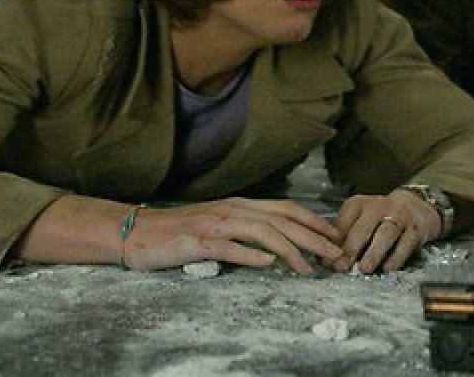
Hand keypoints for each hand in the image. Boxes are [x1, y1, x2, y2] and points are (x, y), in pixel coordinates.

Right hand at [122, 198, 343, 273]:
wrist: (137, 231)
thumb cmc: (179, 232)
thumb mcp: (219, 224)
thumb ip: (246, 229)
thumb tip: (278, 245)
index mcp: (240, 204)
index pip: (286, 208)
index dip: (314, 220)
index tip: (336, 236)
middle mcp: (232, 209)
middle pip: (282, 219)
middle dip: (313, 236)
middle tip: (336, 254)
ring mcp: (215, 223)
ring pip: (262, 231)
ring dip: (290, 250)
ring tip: (308, 268)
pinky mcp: (198, 241)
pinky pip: (229, 247)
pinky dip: (250, 255)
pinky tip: (268, 265)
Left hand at [329, 190, 441, 273]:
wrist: (417, 207)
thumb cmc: (381, 218)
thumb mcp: (360, 220)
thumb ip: (345, 238)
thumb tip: (327, 261)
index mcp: (359, 204)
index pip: (344, 223)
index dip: (334, 243)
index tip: (327, 261)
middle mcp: (379, 206)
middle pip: (363, 227)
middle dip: (351, 248)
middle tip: (342, 267)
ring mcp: (400, 216)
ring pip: (386, 234)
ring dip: (374, 252)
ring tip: (364, 269)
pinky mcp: (416, 228)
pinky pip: (406, 243)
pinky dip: (396, 257)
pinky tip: (388, 268)